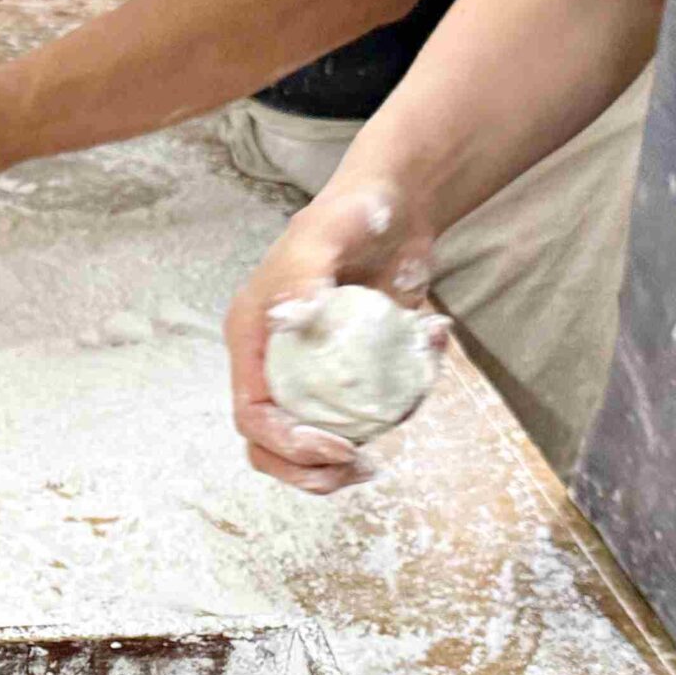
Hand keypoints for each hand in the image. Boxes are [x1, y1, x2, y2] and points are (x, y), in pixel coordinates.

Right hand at [225, 174, 436, 492]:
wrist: (399, 204)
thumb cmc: (351, 212)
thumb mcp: (320, 235)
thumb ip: (301, 274)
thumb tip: (289, 320)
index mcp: (252, 337)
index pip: (252, 413)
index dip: (285, 443)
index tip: (335, 446)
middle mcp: (274, 361)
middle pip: (270, 442)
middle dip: (305, 470)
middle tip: (355, 469)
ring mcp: (313, 371)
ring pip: (311, 440)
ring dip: (343, 462)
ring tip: (376, 461)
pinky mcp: (352, 372)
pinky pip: (363, 413)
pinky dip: (395, 413)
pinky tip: (424, 376)